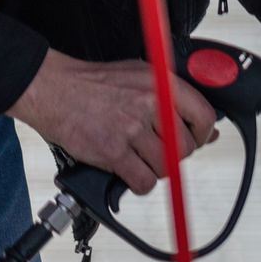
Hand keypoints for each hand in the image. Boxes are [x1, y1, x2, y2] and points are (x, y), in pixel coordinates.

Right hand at [8, 50, 219, 195]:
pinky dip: (138, 183)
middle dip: (174, 155)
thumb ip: (175, 102)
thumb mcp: (140, 78)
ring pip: (166, 167)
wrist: (51, 88)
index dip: (202, 135)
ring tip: (138, 158)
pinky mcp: (113, 151)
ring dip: (154, 169)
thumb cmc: (94, 84)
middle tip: (157, 150)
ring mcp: (131, 129)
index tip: (194, 140)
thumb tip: (209, 132)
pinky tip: (129, 172)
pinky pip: (143, 181)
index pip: (204, 116)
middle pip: (185, 148)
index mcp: (160, 84)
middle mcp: (149, 104)